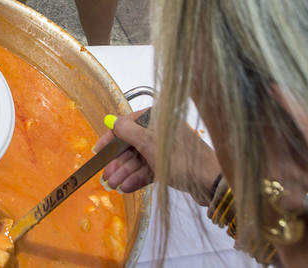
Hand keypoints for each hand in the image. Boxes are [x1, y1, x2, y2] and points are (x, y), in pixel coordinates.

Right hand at [97, 108, 220, 204]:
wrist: (209, 181)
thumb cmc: (178, 156)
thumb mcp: (148, 141)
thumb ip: (126, 130)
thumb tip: (113, 122)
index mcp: (155, 118)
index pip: (126, 126)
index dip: (110, 139)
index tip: (98, 152)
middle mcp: (160, 131)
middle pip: (131, 145)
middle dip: (118, 162)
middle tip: (106, 176)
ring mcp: (165, 149)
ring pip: (139, 159)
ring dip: (125, 172)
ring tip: (114, 186)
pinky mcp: (170, 165)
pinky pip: (149, 169)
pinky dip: (138, 178)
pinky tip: (126, 188)